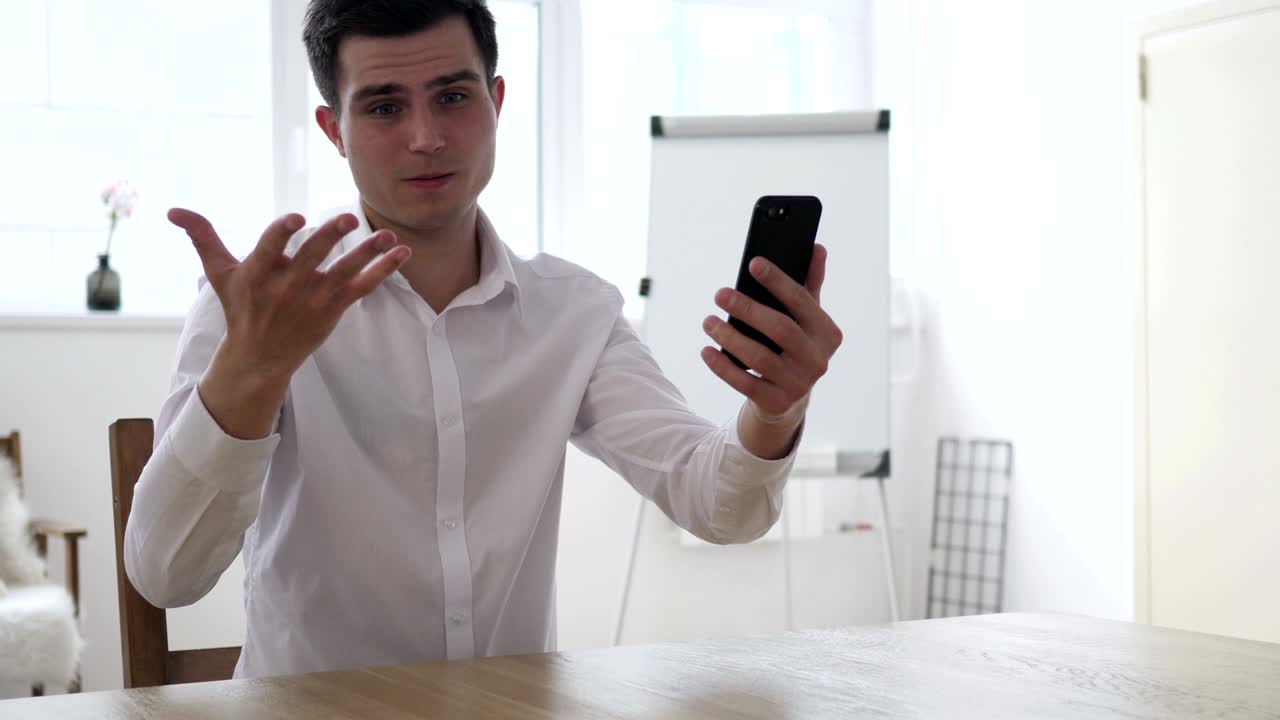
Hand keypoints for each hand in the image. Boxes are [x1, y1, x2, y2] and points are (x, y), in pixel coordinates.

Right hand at [168, 209, 409, 437]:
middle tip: (349, 218)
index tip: (297, 218)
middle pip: (311, 258)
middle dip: (330, 238)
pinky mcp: (334, 310)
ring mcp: (312, 300)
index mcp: (257, 274)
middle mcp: (286, 288)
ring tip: (387, 234)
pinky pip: (363, 288)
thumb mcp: (219, 274)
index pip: (269, 248)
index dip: (282, 233)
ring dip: (368, 253)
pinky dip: (384, 271)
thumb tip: (173, 210)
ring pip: (344, 273)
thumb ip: (202, 237)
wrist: (259, 357)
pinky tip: (403, 253)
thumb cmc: (240, 308)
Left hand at [700, 244, 842, 421]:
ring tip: (708, 321)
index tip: (753, 264)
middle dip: (747, 309)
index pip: (803, 302)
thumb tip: (817, 247)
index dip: (778, 281)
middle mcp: (819, 361)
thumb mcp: (805, 318)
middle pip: (780, 329)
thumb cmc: (793, 347)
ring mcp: (799, 385)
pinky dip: (723, 366)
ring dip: (729, 337)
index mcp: (828, 334)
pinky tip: (706, 350)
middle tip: (719, 294)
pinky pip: (745, 384)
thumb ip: (810, 284)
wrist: (788, 399)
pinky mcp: (777, 404)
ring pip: (759, 358)